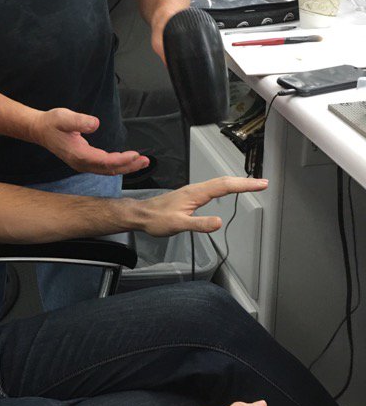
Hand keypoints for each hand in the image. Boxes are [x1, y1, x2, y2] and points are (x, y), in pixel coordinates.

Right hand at [30, 109, 150, 175]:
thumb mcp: (63, 117)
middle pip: (109, 169)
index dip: (121, 159)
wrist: (40, 130)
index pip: (104, 161)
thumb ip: (79, 120)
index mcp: (78, 154)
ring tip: (142, 162)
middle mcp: (81, 163)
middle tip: (146, 161)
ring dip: (125, 167)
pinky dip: (117, 165)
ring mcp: (82, 164)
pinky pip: (103, 167)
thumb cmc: (51, 123)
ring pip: (107, 170)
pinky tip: (127, 161)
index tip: (135, 154)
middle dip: (128, 166)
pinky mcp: (84, 161)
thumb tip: (95, 123)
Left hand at [141, 176, 266, 236]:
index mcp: (196, 193)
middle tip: (263, 183)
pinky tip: (228, 190)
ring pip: (219, 183)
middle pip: (225, 181)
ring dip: (236, 182)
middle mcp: (196, 189)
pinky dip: (226, 186)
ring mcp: (193, 191)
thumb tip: (218, 223)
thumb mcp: (178, 225)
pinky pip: (213, 187)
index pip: (225, 186)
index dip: (245, 185)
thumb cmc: (156, 219)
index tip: (260, 184)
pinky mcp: (191, 195)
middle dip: (245, 182)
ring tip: (252, 185)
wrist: (142, 215)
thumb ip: (199, 224)